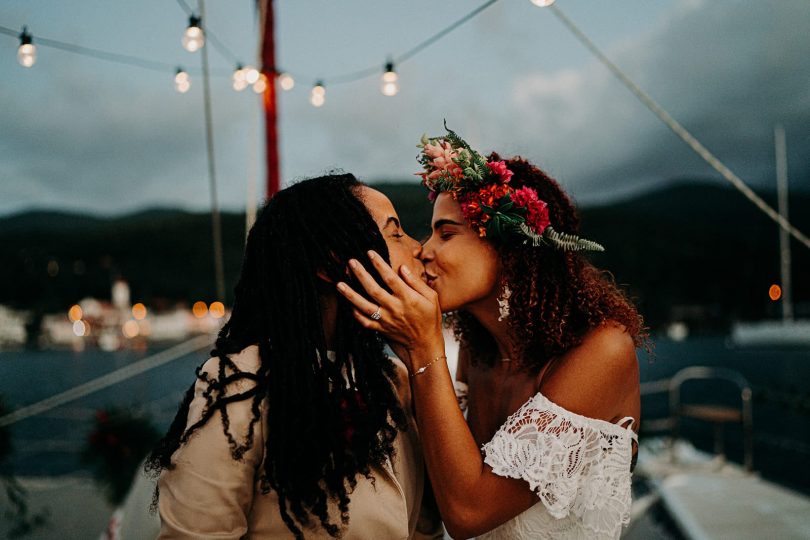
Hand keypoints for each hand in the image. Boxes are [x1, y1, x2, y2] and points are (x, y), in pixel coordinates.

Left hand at [336, 250, 443, 369]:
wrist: (424, 345)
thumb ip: (416, 282)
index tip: (370, 253)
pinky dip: (354, 313)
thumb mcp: (431, 298)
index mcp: (407, 298)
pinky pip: (364, 321)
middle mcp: (394, 308)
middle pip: (373, 289)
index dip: (379, 264)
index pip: (390, 278)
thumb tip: (402, 267)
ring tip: (339, 284)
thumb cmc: (430, 319)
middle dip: (361, 275)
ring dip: (350, 294)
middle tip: (351, 262)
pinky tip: (348, 304)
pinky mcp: (380, 329)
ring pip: (364, 306)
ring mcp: (386, 320)